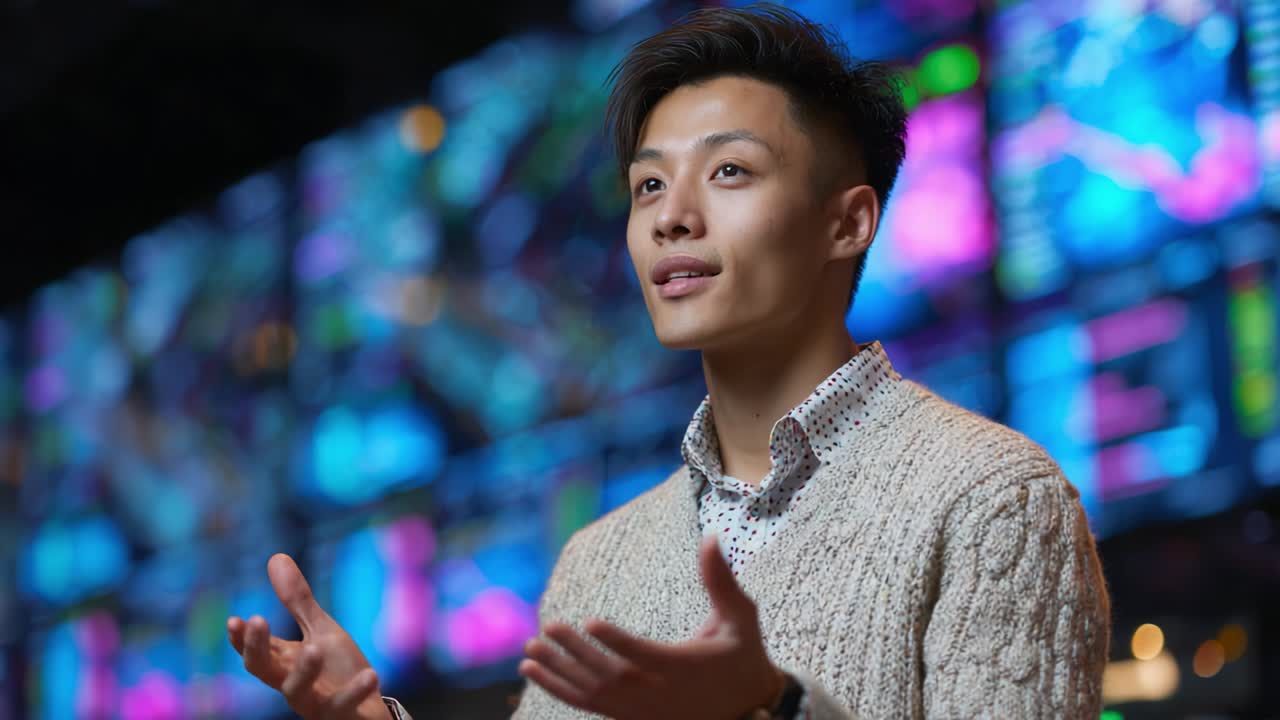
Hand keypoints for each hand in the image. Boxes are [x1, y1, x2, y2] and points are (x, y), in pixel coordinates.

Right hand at [227, 554, 390, 719]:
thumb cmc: (338, 670)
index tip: (235, 619)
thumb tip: (275, 556)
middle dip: (257, 648)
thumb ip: (297, 601)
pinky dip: (354, 691)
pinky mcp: (340, 715)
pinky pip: (343, 706)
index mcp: (285, 662)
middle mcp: (293, 684)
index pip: (256, 650)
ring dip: (304, 671)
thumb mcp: (321, 630)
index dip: (242, 639)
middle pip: (265, 670)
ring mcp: (315, 703)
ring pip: (297, 692)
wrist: (368, 709)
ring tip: (314, 649)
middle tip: (256, 620)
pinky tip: (370, 675)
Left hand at [518, 535, 784, 719]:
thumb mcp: (741, 619)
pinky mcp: (630, 717)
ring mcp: (642, 710)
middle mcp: (658, 693)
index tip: (590, 622)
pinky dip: (560, 690)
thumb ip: (721, 581)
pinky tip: (534, 673)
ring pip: (593, 695)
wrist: (748, 711)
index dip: (617, 641)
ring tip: (529, 653)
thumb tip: (711, 538)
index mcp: (683, 667)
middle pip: (611, 676)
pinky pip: (590, 707)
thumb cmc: (742, 658)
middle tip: (548, 628)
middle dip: (577, 654)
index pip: (643, 655)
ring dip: (559, 674)